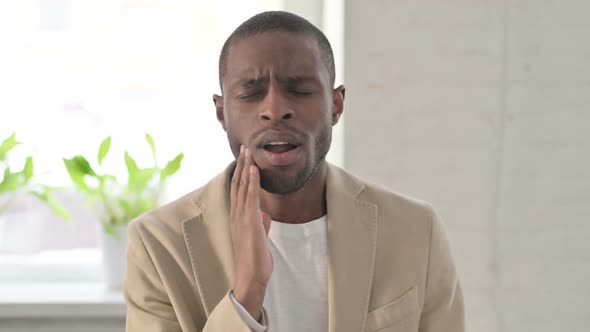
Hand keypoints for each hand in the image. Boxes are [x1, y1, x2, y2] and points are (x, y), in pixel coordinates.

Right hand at [230, 146, 272, 320]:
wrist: (251, 275)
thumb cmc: (255, 259)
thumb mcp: (259, 237)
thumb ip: (260, 224)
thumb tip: (264, 215)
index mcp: (238, 217)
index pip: (238, 190)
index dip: (241, 172)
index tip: (244, 158)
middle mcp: (237, 213)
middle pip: (238, 183)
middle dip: (242, 164)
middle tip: (244, 147)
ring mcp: (242, 216)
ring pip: (243, 186)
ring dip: (246, 167)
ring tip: (248, 151)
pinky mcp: (250, 221)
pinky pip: (252, 196)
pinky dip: (253, 181)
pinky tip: (254, 168)